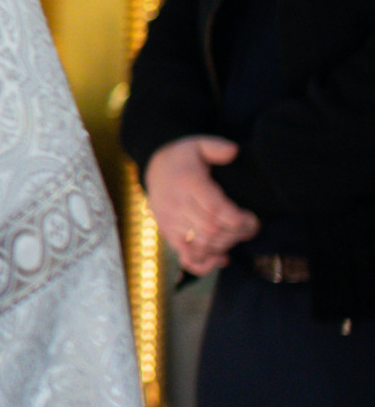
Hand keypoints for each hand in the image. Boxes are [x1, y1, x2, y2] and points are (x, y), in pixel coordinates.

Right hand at [146, 136, 255, 274]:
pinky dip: (204, 263)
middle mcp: (175, 203)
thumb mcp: (199, 144)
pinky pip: (184, 255)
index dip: (238, 220)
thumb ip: (217, 147)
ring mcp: (169, 220)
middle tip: (249, 228)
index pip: (215, 209)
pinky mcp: (166, 232)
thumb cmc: (184, 156)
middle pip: (210, 230)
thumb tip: (234, 152)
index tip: (252, 219)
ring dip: (224, 246)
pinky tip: (220, 258)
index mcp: (187, 182)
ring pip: (200, 245)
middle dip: (236, 234)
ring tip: (236, 237)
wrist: (154, 165)